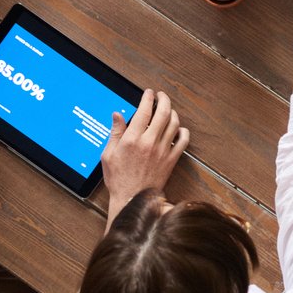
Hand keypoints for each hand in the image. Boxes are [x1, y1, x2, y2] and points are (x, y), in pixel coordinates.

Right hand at [100, 90, 188, 212]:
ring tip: (168, 110)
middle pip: (163, 113)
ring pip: (174, 124)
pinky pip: (183, 141)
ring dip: (173, 113)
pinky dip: (183, 131)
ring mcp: (162, 151)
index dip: (148, 98)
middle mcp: (149, 142)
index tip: (149, 93)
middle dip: (164, 100)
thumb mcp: (108, 154)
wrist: (133, 199)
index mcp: (132, 139)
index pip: (144, 111)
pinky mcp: (171, 160)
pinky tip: (179, 129)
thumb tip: (117, 115)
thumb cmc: (119, 179)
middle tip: (161, 96)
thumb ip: (115, 133)